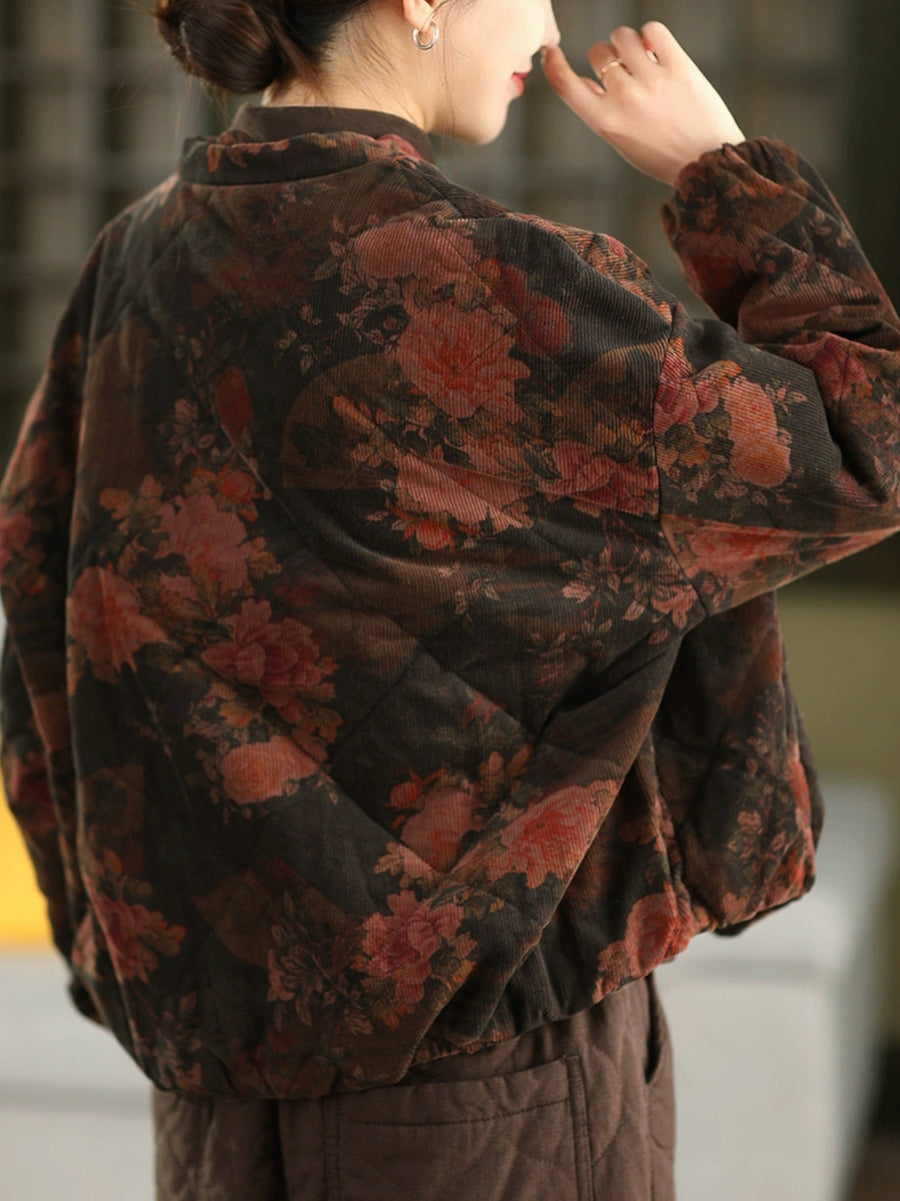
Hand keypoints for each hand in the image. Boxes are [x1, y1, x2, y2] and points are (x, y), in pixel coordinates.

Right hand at [541, 22, 745, 186]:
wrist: (707, 162)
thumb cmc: (661, 155)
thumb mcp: (621, 141)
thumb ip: (599, 112)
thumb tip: (582, 82)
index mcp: (605, 122)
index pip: (565, 84)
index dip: (553, 63)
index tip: (551, 52)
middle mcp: (625, 99)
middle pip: (599, 52)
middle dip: (607, 56)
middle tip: (624, 70)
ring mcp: (652, 81)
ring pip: (623, 36)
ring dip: (628, 42)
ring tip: (642, 58)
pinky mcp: (678, 67)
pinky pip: (652, 30)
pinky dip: (650, 35)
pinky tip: (656, 49)